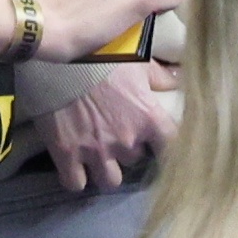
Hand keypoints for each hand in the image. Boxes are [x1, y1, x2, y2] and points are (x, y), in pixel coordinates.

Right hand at [36, 63, 175, 193]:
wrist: (56, 53)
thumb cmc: (101, 54)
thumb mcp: (137, 61)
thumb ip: (160, 76)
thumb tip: (181, 78)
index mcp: (148, 118)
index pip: (172, 148)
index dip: (165, 148)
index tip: (157, 144)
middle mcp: (126, 141)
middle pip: (135, 161)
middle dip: (127, 150)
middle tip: (115, 134)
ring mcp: (96, 151)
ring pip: (110, 180)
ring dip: (105, 169)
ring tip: (97, 155)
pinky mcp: (66, 155)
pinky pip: (76, 183)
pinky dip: (75, 177)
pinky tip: (74, 165)